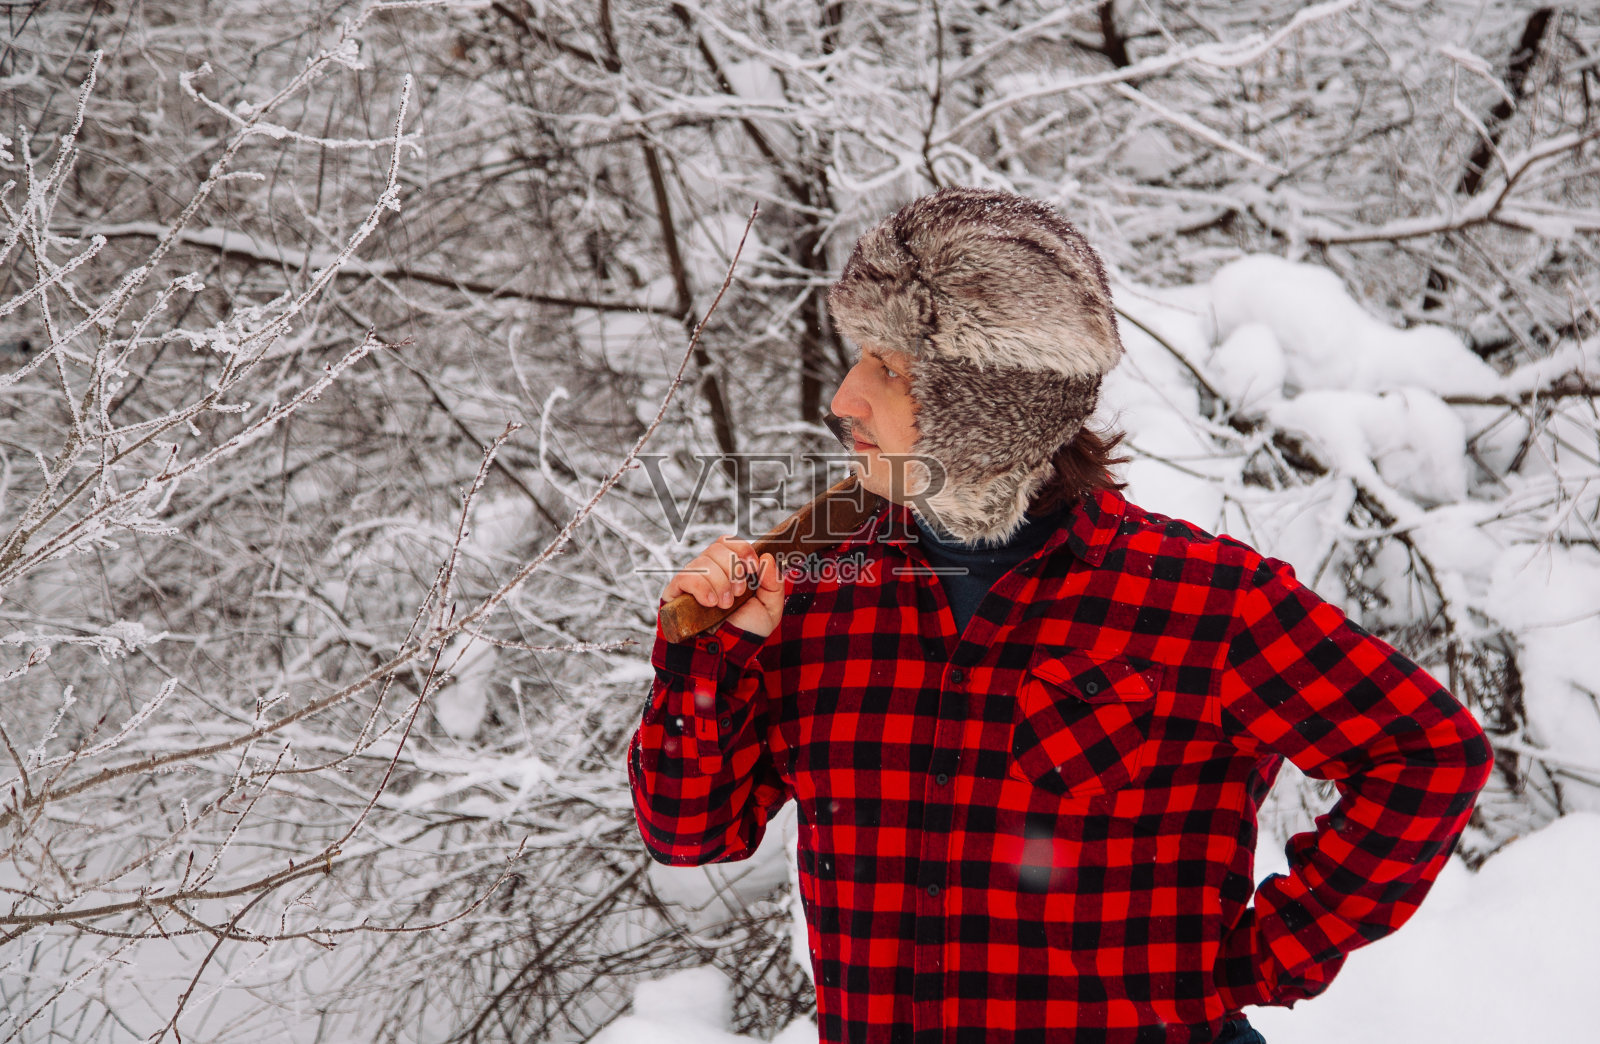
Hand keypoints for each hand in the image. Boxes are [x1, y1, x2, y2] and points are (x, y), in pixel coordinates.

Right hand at [661, 536, 785, 638]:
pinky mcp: (676, 591)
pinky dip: (702, 588)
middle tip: (739, 592)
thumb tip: (767, 558)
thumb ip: (774, 584)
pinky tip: (710, 603)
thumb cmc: (745, 630)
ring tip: (725, 605)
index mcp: (730, 569)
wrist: (725, 653)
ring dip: (720, 583)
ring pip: (704, 562)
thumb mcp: (769, 609)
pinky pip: (686, 576)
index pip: (730, 542)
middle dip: (733, 569)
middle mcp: (710, 570)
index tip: (753, 567)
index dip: (742, 550)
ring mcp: (692, 579)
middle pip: (717, 548)